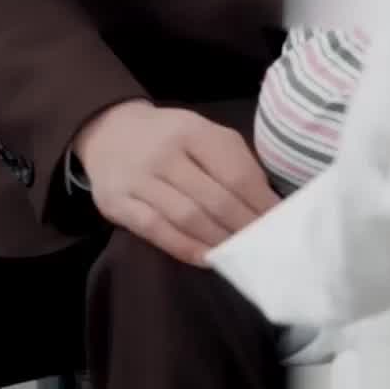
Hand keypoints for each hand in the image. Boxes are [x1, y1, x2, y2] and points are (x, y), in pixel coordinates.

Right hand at [74, 100, 278, 265]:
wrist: (109, 130)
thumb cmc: (169, 136)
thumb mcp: (201, 131)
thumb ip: (231, 160)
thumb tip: (266, 201)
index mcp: (193, 130)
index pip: (235, 172)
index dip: (260, 202)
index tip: (279, 221)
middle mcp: (165, 152)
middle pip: (214, 198)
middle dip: (244, 226)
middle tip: (264, 245)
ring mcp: (139, 179)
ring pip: (187, 217)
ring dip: (218, 240)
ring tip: (240, 255)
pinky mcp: (118, 203)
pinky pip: (156, 230)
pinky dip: (184, 248)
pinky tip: (206, 258)